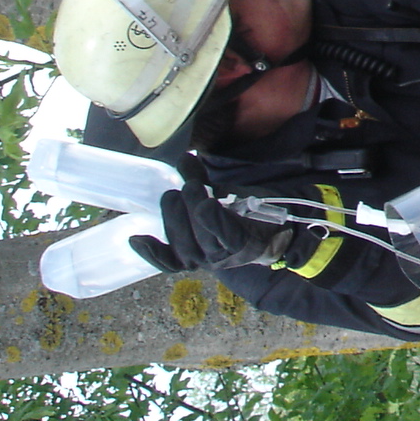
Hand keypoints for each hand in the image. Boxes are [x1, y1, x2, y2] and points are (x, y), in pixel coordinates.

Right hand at [130, 182, 297, 273]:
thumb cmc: (244, 211)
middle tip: (173, 193)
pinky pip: (226, 234)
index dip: (151, 253)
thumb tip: (183, 158)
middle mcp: (209, 259)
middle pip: (183, 247)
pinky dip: (213, 220)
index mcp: (196, 252)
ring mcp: (227, 254)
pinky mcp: (246, 244)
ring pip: (201, 240)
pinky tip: (206, 203)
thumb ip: (198, 182)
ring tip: (191, 187)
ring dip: (192, 211)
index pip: (169, 262)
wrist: (285, 221)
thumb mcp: (216, 197)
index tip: (135, 237)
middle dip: (174, 218)